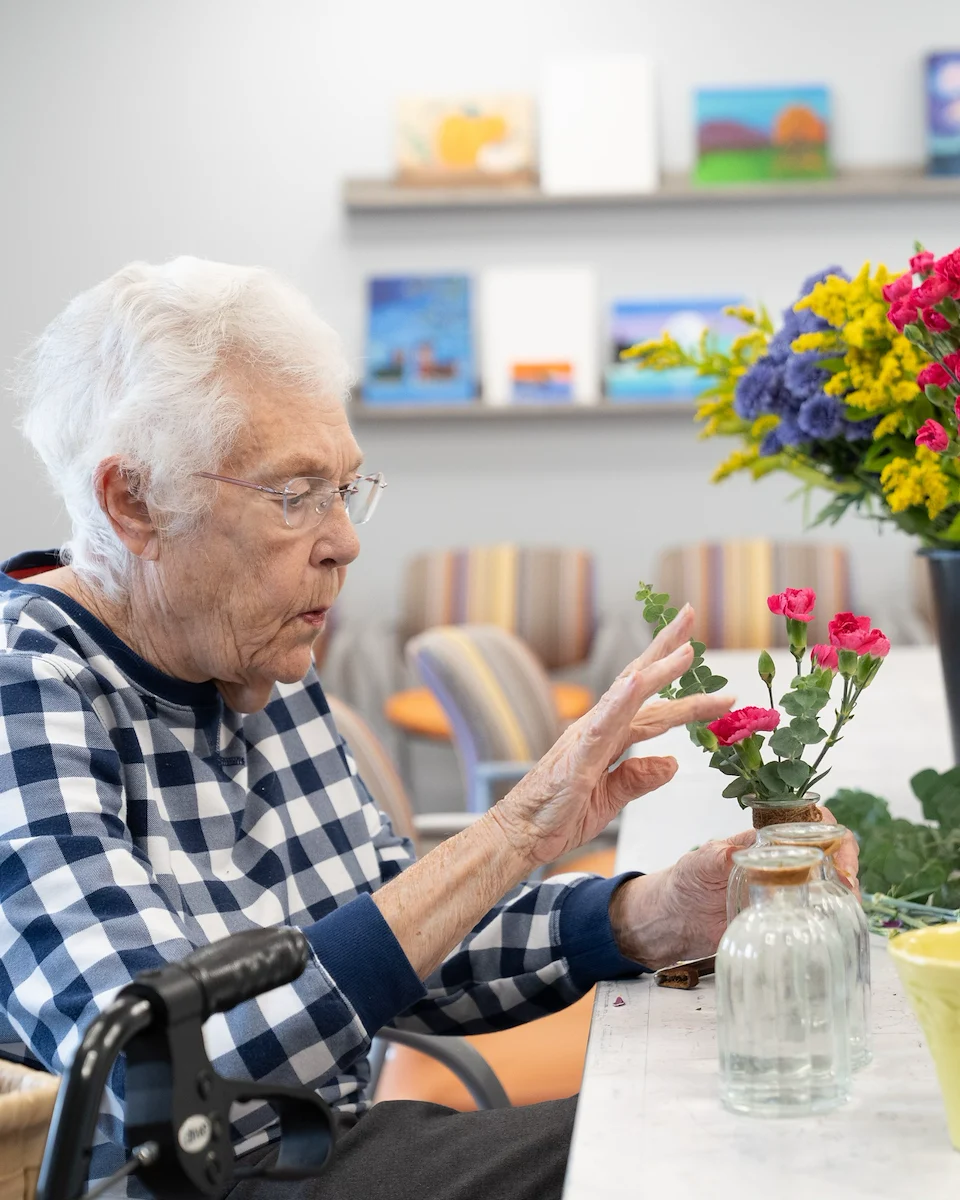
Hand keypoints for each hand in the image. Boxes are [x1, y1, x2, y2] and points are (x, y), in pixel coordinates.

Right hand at [489, 606, 732, 869]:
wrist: (520, 834)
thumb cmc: (557, 815)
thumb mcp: (610, 800)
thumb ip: (639, 778)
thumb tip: (673, 763)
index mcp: (608, 736)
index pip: (651, 704)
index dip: (680, 684)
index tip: (710, 669)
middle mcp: (599, 726)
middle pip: (639, 681)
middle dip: (667, 648)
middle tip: (690, 613)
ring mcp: (587, 736)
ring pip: (628, 696)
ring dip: (657, 671)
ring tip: (686, 650)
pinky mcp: (578, 755)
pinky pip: (603, 723)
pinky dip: (622, 700)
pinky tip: (639, 682)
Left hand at [609, 804, 860, 968]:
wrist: (675, 919)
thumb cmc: (688, 880)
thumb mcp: (699, 863)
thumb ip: (718, 856)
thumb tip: (738, 853)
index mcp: (768, 840)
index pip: (811, 823)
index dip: (831, 832)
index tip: (835, 852)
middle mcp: (785, 864)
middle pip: (831, 855)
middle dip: (847, 866)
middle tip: (847, 887)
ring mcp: (788, 894)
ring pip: (829, 888)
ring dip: (844, 897)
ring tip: (846, 912)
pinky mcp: (785, 922)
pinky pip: (815, 919)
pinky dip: (830, 924)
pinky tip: (833, 934)